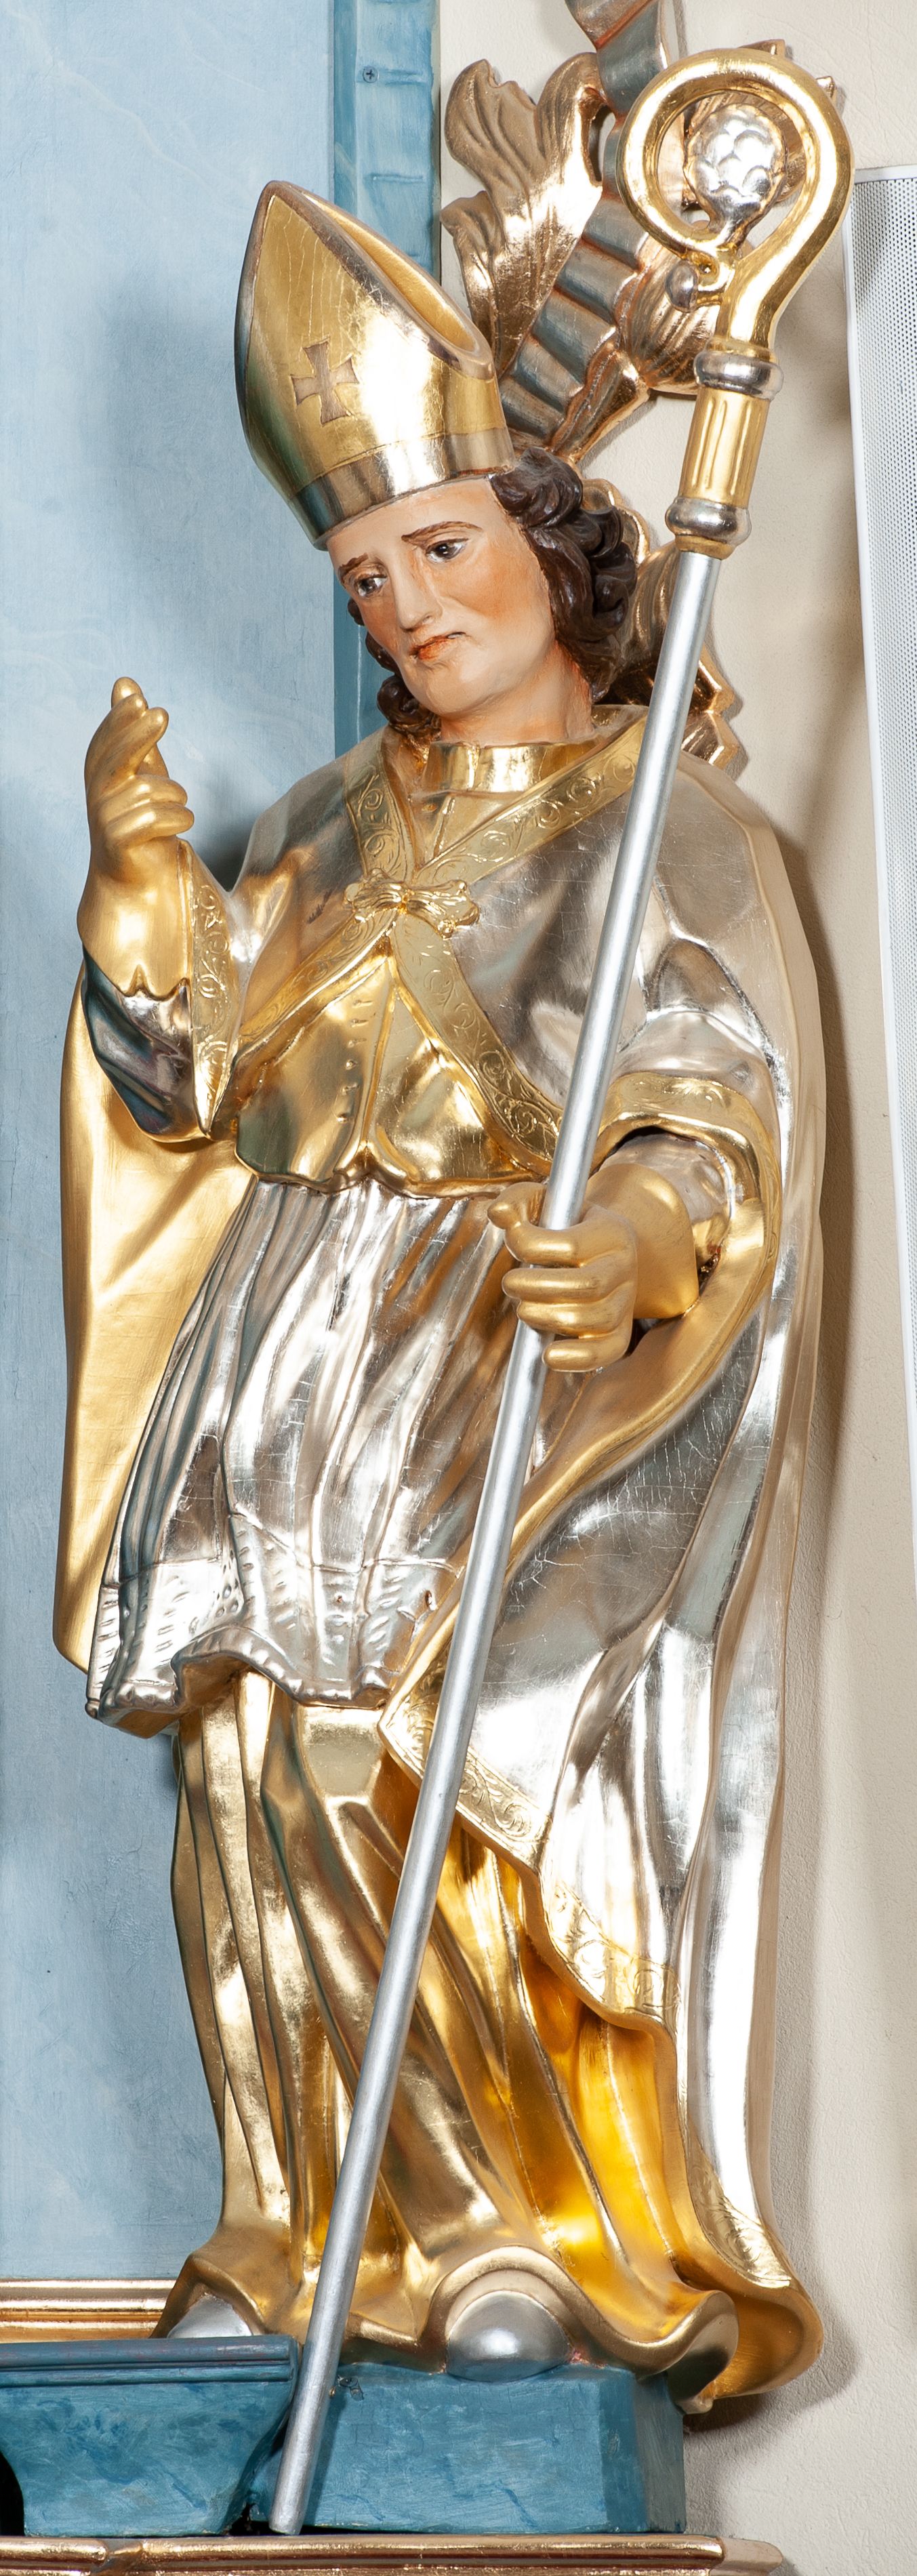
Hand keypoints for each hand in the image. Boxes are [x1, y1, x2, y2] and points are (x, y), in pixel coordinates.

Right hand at [84, 677, 193, 886]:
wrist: (137, 880)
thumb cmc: (143, 821)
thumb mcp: (143, 771)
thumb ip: (136, 733)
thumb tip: (124, 682)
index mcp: (101, 776)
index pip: (104, 742)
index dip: (117, 720)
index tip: (137, 696)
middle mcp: (97, 796)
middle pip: (116, 759)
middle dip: (138, 735)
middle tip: (162, 713)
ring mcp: (103, 820)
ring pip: (147, 790)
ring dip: (176, 796)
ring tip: (182, 807)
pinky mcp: (115, 843)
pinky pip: (151, 818)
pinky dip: (177, 818)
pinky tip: (183, 822)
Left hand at [490, 1155, 698, 1371]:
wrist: (605, 1256)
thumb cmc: (569, 1229)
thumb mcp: (549, 1204)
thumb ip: (519, 1201)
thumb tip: (498, 1212)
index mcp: (611, 1232)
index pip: (571, 1245)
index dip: (531, 1245)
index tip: (513, 1242)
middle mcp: (625, 1268)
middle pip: (584, 1285)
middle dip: (535, 1287)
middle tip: (510, 1283)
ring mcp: (626, 1303)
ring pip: (590, 1319)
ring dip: (545, 1317)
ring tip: (523, 1308)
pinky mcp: (621, 1334)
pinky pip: (606, 1352)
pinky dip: (576, 1359)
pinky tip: (547, 1355)